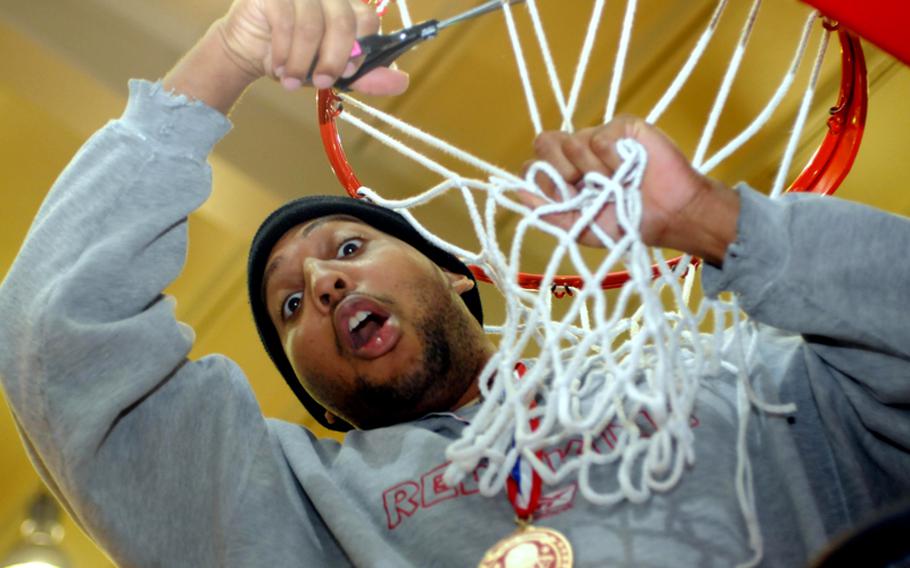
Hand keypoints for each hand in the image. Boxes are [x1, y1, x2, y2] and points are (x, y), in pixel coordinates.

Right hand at [217, 0, 407, 94]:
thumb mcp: (334, 71)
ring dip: (301, 62)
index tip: (346, 74)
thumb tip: (402, 82)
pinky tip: (276, 66)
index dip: (360, 49)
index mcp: (346, 7)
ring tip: (290, 80)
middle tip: (319, 83)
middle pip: (344, 22)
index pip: (367, 20)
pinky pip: (285, 22)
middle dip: (332, 60)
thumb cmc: (295, 58)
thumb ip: (366, 76)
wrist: (249, 52)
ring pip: (312, 27)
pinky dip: (282, 52)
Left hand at [521, 116, 738, 264]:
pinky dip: (612, 160)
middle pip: (544, 142)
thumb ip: (547, 212)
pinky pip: (599, 137)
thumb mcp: (579, 228)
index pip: (532, 164)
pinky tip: (629, 169)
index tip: (562, 197)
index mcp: (563, 177)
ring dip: (594, 171)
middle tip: (584, 187)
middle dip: (559, 170)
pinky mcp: (621, 127)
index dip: (541, 180)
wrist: (668, 215)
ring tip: (617, 183)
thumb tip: (516, 193)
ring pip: (572, 141)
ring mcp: (598, 137)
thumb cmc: (625, 224)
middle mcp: (577, 154)